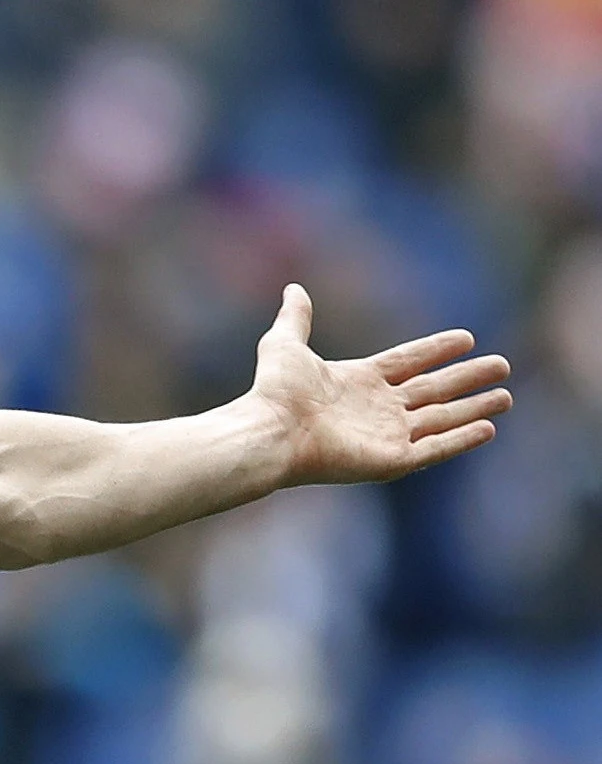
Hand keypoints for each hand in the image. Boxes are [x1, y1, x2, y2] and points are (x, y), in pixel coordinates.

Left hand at [251, 283, 512, 488]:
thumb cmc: (275, 392)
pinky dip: (461, 439)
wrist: (270, 431)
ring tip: (506, 397)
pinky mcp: (391, 460)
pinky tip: (488, 429)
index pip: (408, 361)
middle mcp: (376, 408)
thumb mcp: (286, 345)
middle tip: (503, 366)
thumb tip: (293, 289)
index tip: (467, 338)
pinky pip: (435, 448)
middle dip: (468, 379)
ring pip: (442, 418)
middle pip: (434, 389)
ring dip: (474, 408)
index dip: (437, 350)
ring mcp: (385, 435)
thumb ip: (296, 318)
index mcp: (358, 380)